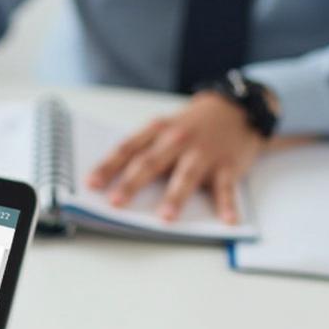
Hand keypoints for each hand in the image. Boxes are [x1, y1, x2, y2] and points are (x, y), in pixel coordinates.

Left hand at [86, 92, 267, 223]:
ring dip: (176, 196)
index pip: (127, 149)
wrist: (237, 109)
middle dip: (132, 183)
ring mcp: (204, 153)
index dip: (108, 166)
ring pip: (187, 176)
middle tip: (116, 201)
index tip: (91, 183)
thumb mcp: (163, 128)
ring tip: (165, 216)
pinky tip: (227, 220)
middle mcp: (178, 140)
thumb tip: (110, 180)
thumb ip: (141, 149)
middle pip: (151, 163)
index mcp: (157, 131)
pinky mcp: (228, 165)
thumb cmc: (191, 125)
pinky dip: (228, 205)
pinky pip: (227, 188)